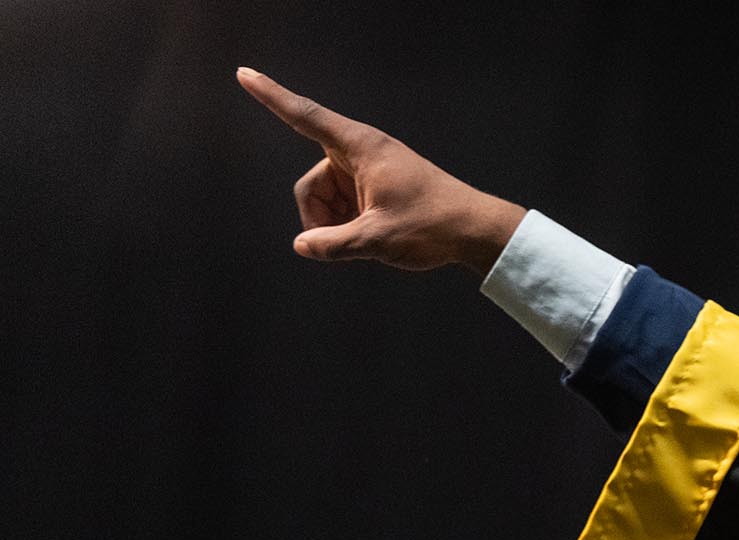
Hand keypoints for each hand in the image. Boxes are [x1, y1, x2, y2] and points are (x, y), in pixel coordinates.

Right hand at [236, 66, 525, 274]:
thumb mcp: (378, 239)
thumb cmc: (433, 226)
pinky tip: (371, 238)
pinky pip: (344, 204)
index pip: (305, 116)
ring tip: (367, 240)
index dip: (271, 96)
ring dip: (334, 223)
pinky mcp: (376, 186)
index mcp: (361, 147)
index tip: (244, 74)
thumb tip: (302, 246)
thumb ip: (335, 244)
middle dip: (317, 215)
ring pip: (327, 198)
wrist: (476, 231)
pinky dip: (348, 224)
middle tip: (341, 242)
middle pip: (312, 183)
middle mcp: (361, 152)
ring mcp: (369, 170)